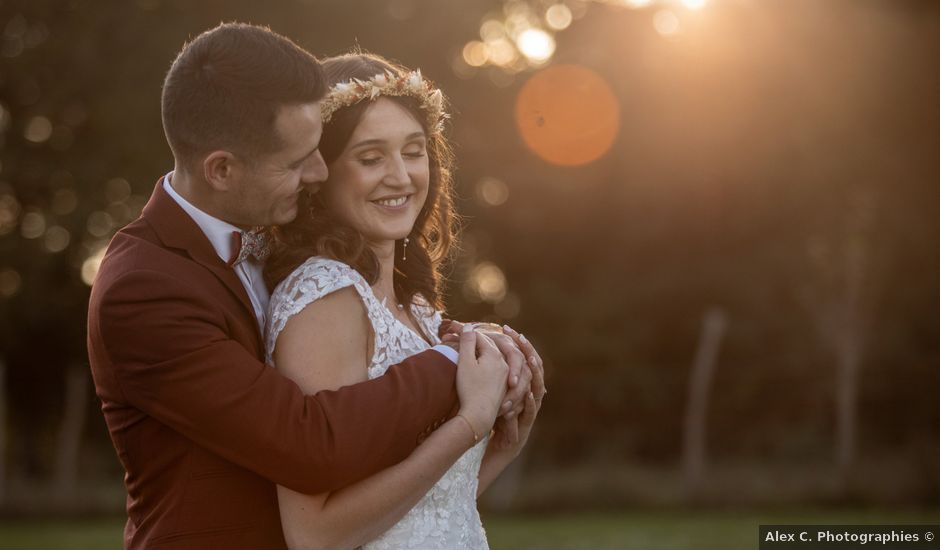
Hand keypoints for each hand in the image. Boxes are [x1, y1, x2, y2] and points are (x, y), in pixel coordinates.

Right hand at [442, 322, 530, 418]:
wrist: (479, 416)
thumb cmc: (470, 389)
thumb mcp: (465, 363)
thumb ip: (467, 343)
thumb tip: (468, 327)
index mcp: (494, 354)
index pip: (477, 337)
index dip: (462, 333)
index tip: (449, 331)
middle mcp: (503, 363)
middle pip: (486, 346)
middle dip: (470, 341)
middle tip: (452, 338)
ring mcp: (504, 376)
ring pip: (492, 357)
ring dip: (479, 352)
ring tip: (467, 350)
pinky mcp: (502, 387)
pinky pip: (495, 369)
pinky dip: (485, 364)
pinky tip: (478, 367)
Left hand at [491, 326, 545, 453]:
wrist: (493, 447)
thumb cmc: (489, 418)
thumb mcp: (487, 390)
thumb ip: (486, 372)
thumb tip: (473, 346)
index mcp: (518, 386)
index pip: (522, 359)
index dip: (518, 343)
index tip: (508, 328)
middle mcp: (527, 396)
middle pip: (534, 370)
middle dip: (529, 352)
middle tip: (522, 338)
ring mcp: (528, 411)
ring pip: (536, 389)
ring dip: (533, 373)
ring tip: (529, 360)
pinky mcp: (525, 427)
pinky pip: (531, 413)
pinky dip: (531, 403)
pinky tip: (529, 393)